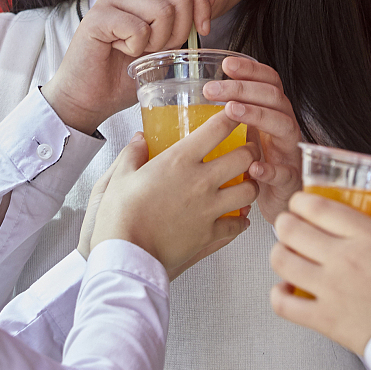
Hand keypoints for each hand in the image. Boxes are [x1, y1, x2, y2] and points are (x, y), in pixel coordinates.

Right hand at [43, 0, 216, 132]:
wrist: (89, 98)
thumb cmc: (123, 75)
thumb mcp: (164, 46)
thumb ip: (183, 20)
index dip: (201, 6)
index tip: (201, 31)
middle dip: (179, 31)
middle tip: (158, 50)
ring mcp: (109, 1)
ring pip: (161, 11)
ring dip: (157, 42)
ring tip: (137, 51)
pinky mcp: (96, 18)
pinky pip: (138, 29)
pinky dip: (136, 48)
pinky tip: (120, 52)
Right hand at [90, 112, 257, 278]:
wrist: (125, 255)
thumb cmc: (119, 216)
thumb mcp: (119, 177)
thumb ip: (132, 154)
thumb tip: (139, 139)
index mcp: (179, 160)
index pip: (217, 129)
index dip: (232, 117)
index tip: (235, 113)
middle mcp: (201, 181)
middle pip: (245, 158)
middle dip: (251, 151)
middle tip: (248, 150)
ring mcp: (209, 209)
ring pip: (249, 191)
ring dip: (250, 185)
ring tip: (245, 184)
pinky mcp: (210, 235)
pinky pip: (238, 225)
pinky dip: (240, 221)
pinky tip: (237, 219)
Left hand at [203, 55, 303, 222]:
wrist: (280, 204)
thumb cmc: (257, 167)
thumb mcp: (245, 137)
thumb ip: (229, 119)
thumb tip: (186, 102)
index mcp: (273, 114)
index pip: (269, 82)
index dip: (251, 70)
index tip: (226, 64)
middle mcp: (285, 128)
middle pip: (273, 97)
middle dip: (243, 88)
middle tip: (213, 89)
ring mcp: (290, 153)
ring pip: (284, 126)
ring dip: (258, 115)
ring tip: (232, 110)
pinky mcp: (290, 182)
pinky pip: (284, 173)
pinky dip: (271, 169)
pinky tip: (254, 167)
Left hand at [268, 192, 370, 354]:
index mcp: (370, 237)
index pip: (318, 206)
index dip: (302, 201)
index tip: (302, 204)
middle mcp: (344, 259)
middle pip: (292, 229)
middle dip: (286, 223)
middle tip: (291, 226)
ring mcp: (330, 289)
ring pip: (281, 260)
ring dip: (280, 254)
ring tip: (287, 255)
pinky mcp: (324, 319)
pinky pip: (282, 303)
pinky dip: (279, 294)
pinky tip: (287, 291)